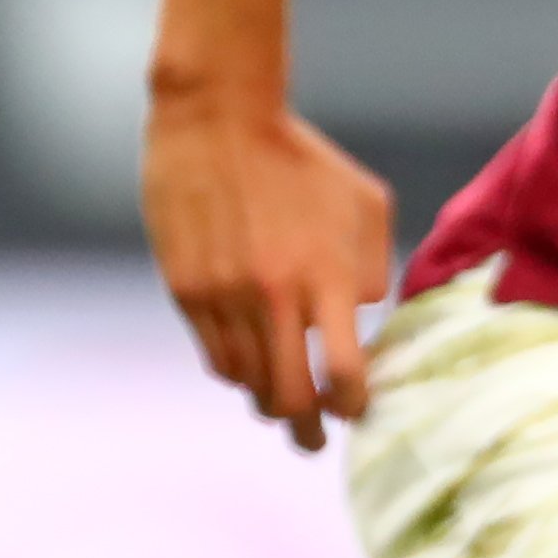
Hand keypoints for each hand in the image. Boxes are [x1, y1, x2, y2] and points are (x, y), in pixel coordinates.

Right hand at [145, 85, 394, 449]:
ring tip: (280, 404)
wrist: (217, 118)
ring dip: (267, 402)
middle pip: (290, 396)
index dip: (353, 404)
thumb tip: (362, 318)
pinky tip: (248, 364)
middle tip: (314, 439)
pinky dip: (235, 371)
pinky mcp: (185, 291)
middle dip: (307, 430)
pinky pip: (214, 357)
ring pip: (247, 384)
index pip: (343, 371)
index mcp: (326, 273)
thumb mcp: (363, 200)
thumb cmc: (300, 158)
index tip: (355, 410)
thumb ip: (371, 266)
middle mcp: (274, 294)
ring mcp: (223, 296)